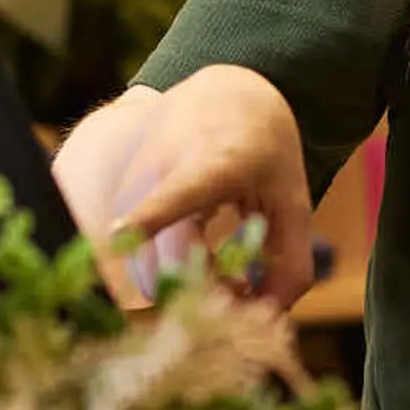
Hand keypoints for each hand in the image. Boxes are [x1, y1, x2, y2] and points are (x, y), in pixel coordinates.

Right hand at [48, 66, 315, 306]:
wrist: (222, 94)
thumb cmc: (263, 149)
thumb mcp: (292, 199)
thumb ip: (292, 261)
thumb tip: (268, 315)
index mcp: (215, 162)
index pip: (176, 192)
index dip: (148, 216)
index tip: (121, 235)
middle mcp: (162, 164)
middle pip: (155, 254)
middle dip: (194, 295)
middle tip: (236, 290)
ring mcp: (132, 176)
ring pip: (139, 262)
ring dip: (178, 284)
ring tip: (217, 268)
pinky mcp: (117, 192)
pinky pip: (131, 253)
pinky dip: (162, 270)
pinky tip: (195, 258)